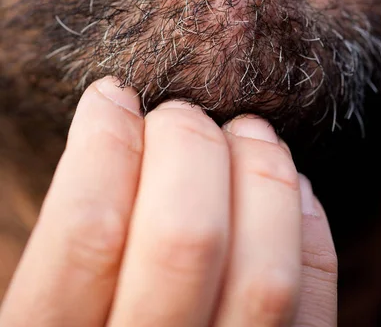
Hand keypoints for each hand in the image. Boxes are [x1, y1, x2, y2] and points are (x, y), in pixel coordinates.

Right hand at [0, 76, 336, 325]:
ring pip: (266, 274)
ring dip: (260, 174)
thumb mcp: (47, 304)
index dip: (103, 141)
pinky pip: (314, 302)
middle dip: (186, 144)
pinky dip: (306, 224)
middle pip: (186, 237)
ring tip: (245, 129)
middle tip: (178, 113)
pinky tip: (287, 183)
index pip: (89, 228)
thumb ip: (76, 237)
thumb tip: (119, 128)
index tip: (112, 95)